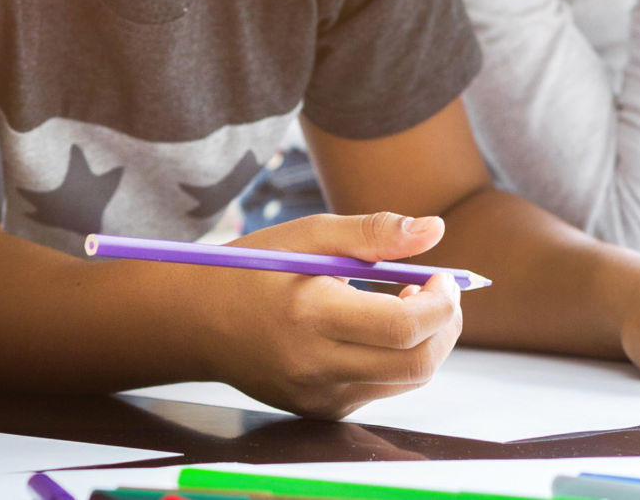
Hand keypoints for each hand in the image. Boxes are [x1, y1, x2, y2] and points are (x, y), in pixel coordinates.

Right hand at [207, 212, 463, 419]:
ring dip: (425, 343)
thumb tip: (436, 229)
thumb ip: (373, 232)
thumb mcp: (307, 236)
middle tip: (438, 292)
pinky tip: (373, 329)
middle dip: (445, 327)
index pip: (403, 327)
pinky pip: (379, 389)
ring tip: (405, 305)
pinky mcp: (321, 411)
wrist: (194, 322)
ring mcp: (319, 396)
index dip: (441, 303)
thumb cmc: (252, 269)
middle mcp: (316, 366)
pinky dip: (394, 359)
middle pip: (416, 365)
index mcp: (310, 315)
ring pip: (405, 381)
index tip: (445, 276)